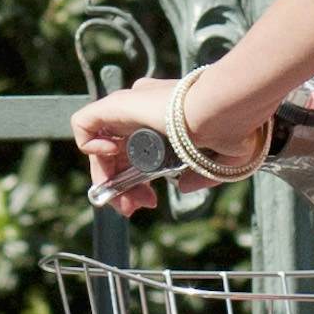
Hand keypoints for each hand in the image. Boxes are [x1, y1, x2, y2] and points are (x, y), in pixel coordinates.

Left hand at [69, 76, 275, 208]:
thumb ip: (200, 176)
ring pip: (99, 147)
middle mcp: (144, 113)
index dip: (139, 182)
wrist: (223, 110)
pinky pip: (83, 124)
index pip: (138, 153)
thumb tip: (182, 187)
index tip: (152, 201)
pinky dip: (88, 145)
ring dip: (107, 179)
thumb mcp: (219, 162)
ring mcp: (128, 107)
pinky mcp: (114, 104)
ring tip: (125, 201)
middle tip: (135, 208)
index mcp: (166, 122)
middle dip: (122, 188)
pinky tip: (111, 160)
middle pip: (117, 155)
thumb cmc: (230, 130)